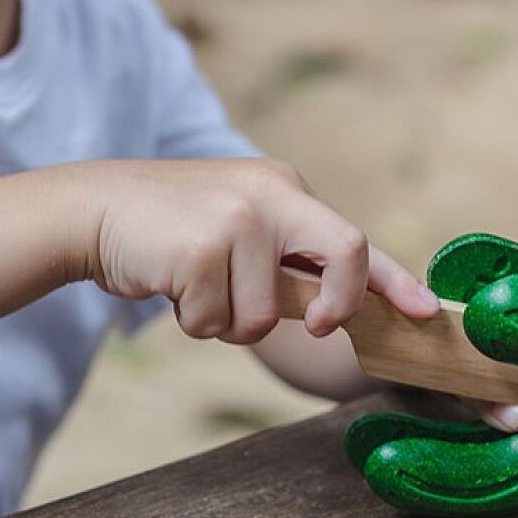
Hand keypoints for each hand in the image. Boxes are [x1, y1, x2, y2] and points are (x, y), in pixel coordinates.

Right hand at [84, 158, 437, 343]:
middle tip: (313, 327)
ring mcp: (236, 220)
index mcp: (284, 190)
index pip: (353, 239)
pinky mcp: (199, 249)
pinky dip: (191, 322)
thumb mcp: (238, 229)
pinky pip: (214, 322)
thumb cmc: (170, 230)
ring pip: (261, 317)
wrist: (92, 210)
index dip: (393, 280)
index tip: (424, 311)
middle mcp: (269, 196)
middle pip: (343, 256)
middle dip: (334, 306)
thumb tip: (329, 309)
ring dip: (226, 322)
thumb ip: (284, 260)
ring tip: (195, 288)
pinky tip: (168, 286)